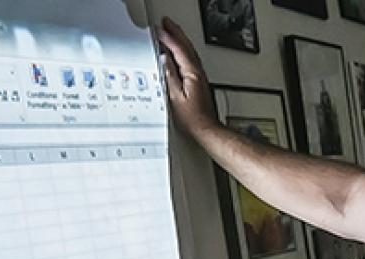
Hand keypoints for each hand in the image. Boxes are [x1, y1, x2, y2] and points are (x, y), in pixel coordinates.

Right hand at [156, 17, 219, 137]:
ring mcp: (199, 76)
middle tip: (166, 23)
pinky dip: (183, 51)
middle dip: (176, 33)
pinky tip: (178, 52)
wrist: (205, 128)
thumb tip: (164, 60)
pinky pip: (190, 60)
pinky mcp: (198, 81)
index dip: (168, 38)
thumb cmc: (191, 118)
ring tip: (171, 32)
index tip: (159, 30)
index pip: (179, 50)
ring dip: (180, 40)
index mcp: (192, 74)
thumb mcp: (175, 98)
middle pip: (186, 47)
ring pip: (189, 52)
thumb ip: (170, 77)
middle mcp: (198, 73)